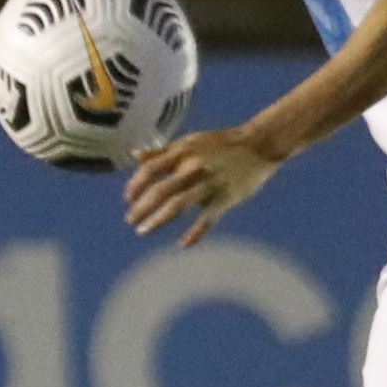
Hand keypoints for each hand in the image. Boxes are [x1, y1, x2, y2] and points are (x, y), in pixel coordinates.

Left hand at [122, 125, 277, 245]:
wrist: (258, 144)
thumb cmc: (220, 144)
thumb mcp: (189, 142)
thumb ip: (161, 151)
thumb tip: (134, 155)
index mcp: (182, 152)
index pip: (150, 169)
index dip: (135, 184)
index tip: (127, 198)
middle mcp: (193, 167)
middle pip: (161, 189)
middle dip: (142, 207)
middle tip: (130, 220)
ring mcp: (209, 183)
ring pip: (178, 204)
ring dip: (158, 219)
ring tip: (142, 231)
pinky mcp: (226, 197)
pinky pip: (208, 218)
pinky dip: (196, 232)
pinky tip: (183, 244)